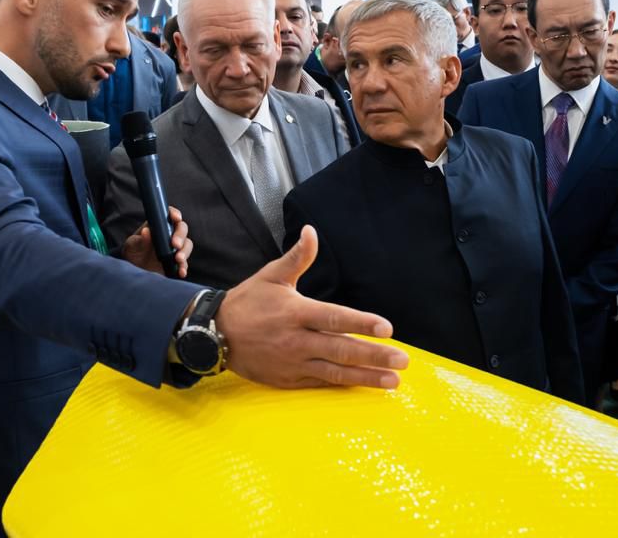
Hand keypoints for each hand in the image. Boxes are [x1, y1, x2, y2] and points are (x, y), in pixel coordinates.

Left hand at [121, 206, 192, 278]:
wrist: (134, 269)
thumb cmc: (133, 252)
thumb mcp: (132, 245)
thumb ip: (140, 240)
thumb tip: (146, 231)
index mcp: (159, 225)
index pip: (169, 215)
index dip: (174, 214)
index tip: (176, 218)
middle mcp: (170, 234)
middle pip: (182, 229)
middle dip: (180, 236)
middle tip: (175, 245)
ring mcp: (175, 248)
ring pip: (187, 245)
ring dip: (185, 251)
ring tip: (178, 259)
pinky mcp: (177, 262)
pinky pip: (184, 263)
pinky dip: (184, 267)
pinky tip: (181, 272)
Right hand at [217, 225, 409, 389]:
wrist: (214, 335)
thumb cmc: (247, 302)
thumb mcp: (271, 276)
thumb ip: (297, 257)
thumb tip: (312, 231)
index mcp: (296, 312)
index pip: (334, 318)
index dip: (361, 323)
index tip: (386, 328)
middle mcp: (297, 340)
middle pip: (341, 349)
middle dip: (374, 356)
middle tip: (403, 360)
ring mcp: (293, 363)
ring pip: (335, 372)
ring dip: (366, 378)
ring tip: (393, 381)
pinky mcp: (288, 379)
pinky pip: (321, 383)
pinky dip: (343, 385)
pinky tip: (364, 386)